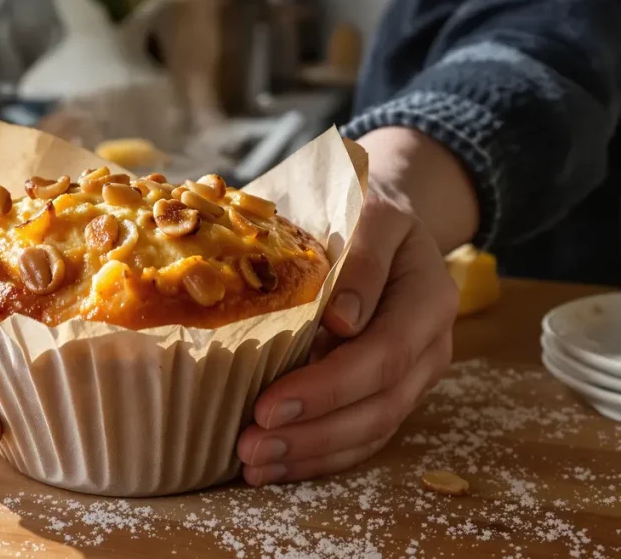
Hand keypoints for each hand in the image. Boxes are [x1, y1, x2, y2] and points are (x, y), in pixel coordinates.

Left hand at [235, 190, 458, 484]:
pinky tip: (275, 466)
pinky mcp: (394, 393)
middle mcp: (430, 344)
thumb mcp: (368, 214)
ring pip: (373, 430)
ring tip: (253, 465)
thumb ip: (361, 260)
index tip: (269, 405)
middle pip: (380, 404)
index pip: (384, 353)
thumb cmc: (367, 216)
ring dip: (311, 454)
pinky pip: (364, 437)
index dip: (329, 386)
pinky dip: (319, 457)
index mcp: (428, 297)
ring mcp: (416, 375)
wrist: (391, 225)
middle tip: (250, 445)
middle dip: (313, 432)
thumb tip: (341, 321)